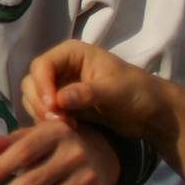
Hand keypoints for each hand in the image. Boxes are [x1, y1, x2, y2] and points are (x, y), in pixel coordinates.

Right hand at [20, 39, 169, 139]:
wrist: (152, 113)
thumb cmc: (137, 92)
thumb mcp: (114, 90)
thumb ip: (86, 93)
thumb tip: (59, 100)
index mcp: (71, 54)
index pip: (42, 65)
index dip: (42, 86)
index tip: (52, 107)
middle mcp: (61, 68)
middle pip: (32, 82)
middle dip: (40, 102)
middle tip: (57, 122)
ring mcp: (61, 87)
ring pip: (35, 99)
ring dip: (43, 114)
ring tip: (64, 127)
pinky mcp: (64, 106)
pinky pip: (45, 112)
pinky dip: (49, 122)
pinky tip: (65, 130)